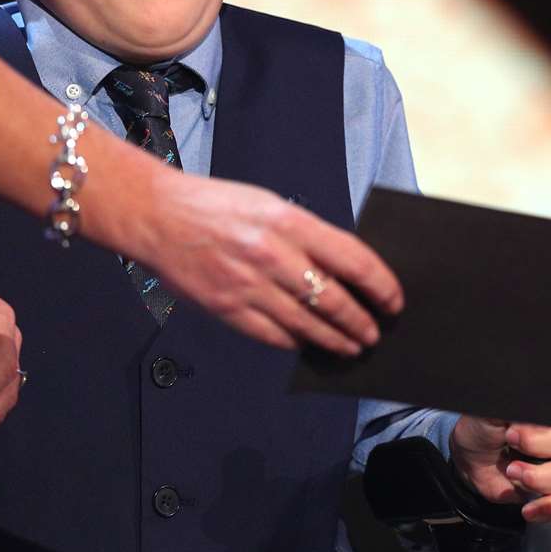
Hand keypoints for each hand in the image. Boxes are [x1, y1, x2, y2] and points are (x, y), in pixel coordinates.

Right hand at [139, 170, 403, 354]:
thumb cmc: (212, 206)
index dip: (380, 284)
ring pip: (307, 325)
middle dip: (362, 322)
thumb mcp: (267, 205)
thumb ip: (303, 235)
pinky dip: (295, 342)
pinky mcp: (226, 308)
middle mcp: (271, 254)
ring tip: (351, 346)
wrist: (156, 216)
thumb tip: (340, 269)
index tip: (393, 299)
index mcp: (287, 221)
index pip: (352, 259)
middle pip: (334, 300)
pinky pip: (273, 335)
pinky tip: (307, 344)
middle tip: (374, 332)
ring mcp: (248, 285)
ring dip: (336, 340)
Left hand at [449, 379, 550, 523]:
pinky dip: (549, 505)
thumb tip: (533, 403)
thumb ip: (514, 403)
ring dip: (538, 478)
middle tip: (510, 440)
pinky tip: (527, 506)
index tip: (518, 422)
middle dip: (536, 446)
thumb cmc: (484, 425)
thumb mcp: (491, 409)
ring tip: (512, 471)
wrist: (474, 458)